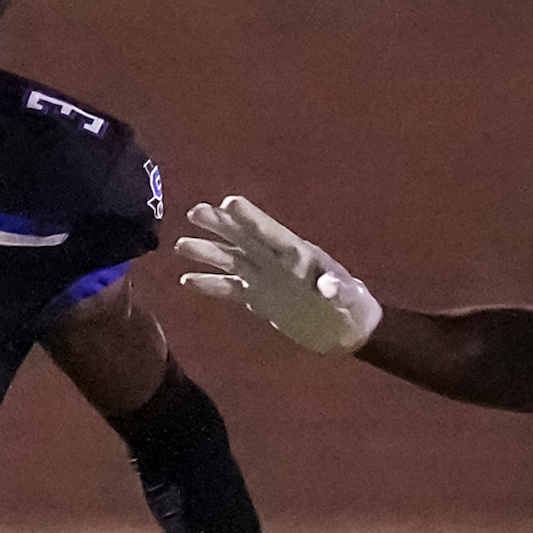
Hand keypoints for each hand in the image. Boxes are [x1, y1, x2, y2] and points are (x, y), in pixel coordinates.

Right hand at [174, 196, 381, 354]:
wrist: (345, 330)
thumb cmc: (352, 308)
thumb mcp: (349, 298)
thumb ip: (338, 290)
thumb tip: (327, 287)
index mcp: (297, 254)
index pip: (270, 232)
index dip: (250, 218)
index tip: (228, 203)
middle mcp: (275, 262)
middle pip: (243, 238)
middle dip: (220, 225)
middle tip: (194, 212)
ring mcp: (264, 279)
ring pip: (230, 260)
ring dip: (207, 252)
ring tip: (180, 245)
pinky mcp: (258, 299)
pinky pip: (229, 289)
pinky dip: (210, 285)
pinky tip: (187, 281)